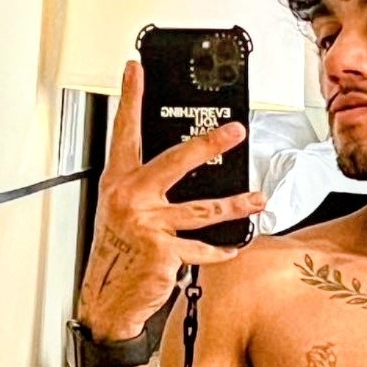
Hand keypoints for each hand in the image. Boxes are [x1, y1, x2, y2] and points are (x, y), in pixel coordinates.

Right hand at [78, 59, 265, 340]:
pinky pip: (202, 249)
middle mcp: (132, 197)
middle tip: (235, 132)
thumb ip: (144, 188)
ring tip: (258, 200)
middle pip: (176, 161)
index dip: (130, 98)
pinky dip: (221, 251)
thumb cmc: (118, 253)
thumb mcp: (121, 212)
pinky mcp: (163, 251)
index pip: (125, 132)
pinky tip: (235, 247)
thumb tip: (178, 168)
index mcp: (120, 182)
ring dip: (236, 205)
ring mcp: (148, 224)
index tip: (136, 69)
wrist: (108, 296)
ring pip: (202, 209)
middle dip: (208, 144)